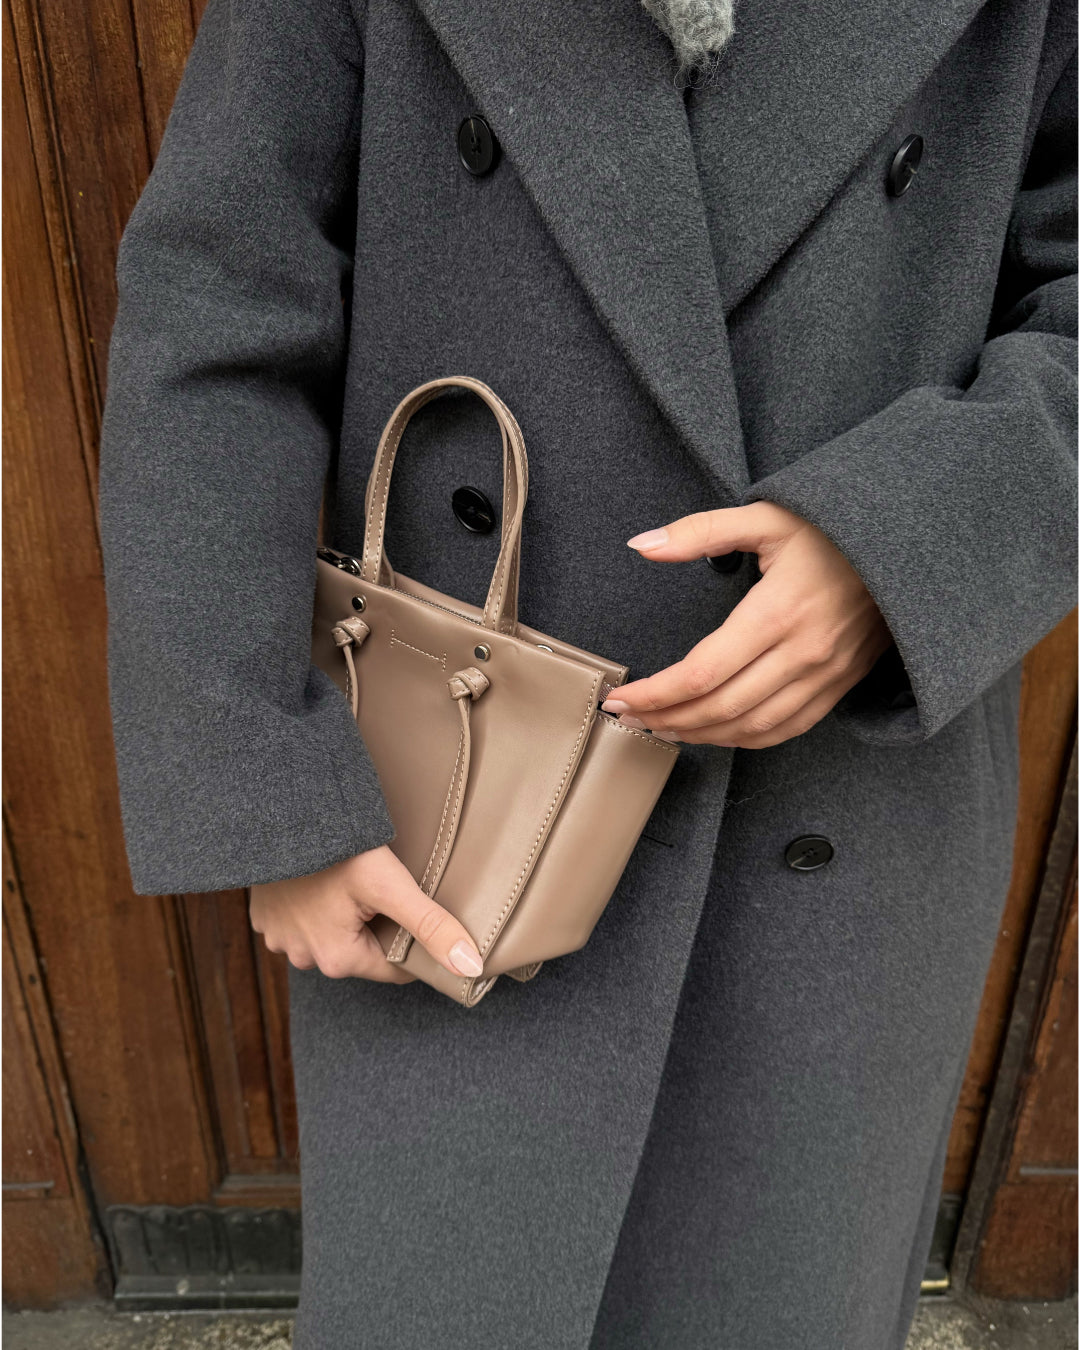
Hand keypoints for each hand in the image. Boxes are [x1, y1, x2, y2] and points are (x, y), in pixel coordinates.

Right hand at [249, 844, 483, 981]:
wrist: (282, 814)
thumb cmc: (337, 849)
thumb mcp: (390, 885)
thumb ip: (431, 925)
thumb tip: (470, 966)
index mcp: (337, 960)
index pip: (394, 967)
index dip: (414, 943)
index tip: (420, 914)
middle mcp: (303, 958)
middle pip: (362, 951)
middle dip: (378, 927)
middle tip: (387, 890)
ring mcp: (279, 938)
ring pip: (330, 937)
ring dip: (344, 918)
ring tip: (354, 883)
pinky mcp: (263, 917)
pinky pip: (299, 921)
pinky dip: (313, 907)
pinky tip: (323, 881)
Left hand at [602, 502, 892, 747]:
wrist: (906, 546)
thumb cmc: (831, 529)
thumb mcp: (766, 517)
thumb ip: (700, 532)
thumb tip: (643, 545)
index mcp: (778, 612)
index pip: (701, 672)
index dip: (655, 693)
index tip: (620, 698)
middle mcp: (802, 652)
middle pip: (720, 707)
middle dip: (666, 719)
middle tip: (629, 718)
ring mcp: (824, 675)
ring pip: (751, 727)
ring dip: (700, 735)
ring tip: (662, 728)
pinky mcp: (838, 686)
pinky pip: (786, 729)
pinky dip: (744, 739)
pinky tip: (715, 733)